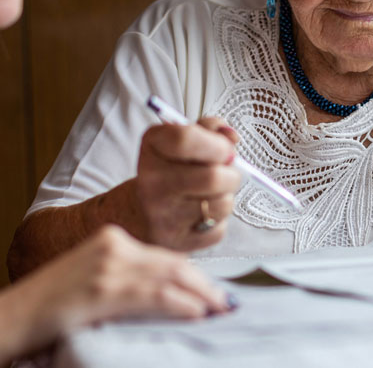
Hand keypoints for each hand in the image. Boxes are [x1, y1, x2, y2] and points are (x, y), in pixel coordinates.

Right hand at [20, 226, 232, 341]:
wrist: (9, 319)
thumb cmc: (48, 308)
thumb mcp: (91, 281)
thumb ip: (124, 281)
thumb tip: (164, 296)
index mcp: (110, 239)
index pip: (164, 256)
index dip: (194, 275)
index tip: (213, 292)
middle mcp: (112, 246)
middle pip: (173, 263)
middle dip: (204, 285)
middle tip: (226, 303)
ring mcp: (107, 267)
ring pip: (170, 277)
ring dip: (200, 295)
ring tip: (218, 310)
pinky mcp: (102, 290)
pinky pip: (153, 296)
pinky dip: (180, 304)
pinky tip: (196, 313)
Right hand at [134, 116, 241, 250]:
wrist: (139, 213)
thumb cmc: (170, 170)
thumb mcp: (182, 140)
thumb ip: (210, 129)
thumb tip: (232, 138)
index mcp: (153, 146)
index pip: (186, 139)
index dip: (216, 143)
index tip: (224, 149)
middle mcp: (152, 181)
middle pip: (213, 177)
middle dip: (231, 174)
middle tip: (226, 173)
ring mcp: (162, 215)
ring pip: (221, 204)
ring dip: (227, 197)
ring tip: (213, 194)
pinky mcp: (177, 242)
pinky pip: (219, 230)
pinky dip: (219, 222)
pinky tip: (202, 215)